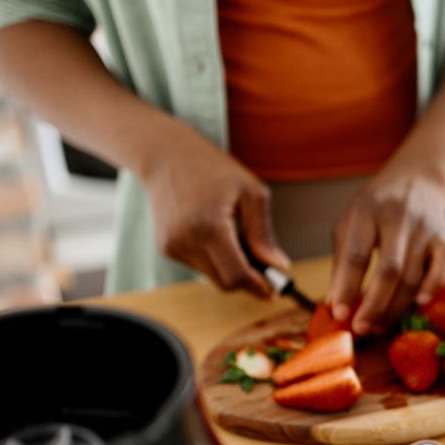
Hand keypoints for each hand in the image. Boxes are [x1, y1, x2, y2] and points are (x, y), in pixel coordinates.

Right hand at [138, 123, 290, 297]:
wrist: (165, 154)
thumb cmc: (211, 167)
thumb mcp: (250, 193)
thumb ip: (263, 234)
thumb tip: (279, 265)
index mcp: (208, 227)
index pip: (236, 275)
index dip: (258, 287)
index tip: (273, 290)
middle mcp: (185, 241)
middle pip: (224, 282)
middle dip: (247, 280)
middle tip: (265, 266)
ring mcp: (171, 246)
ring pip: (212, 276)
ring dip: (230, 267)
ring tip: (236, 236)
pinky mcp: (166, 247)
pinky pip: (199, 266)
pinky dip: (214, 259)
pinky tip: (217, 233)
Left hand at [327, 168, 444, 334]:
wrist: (417, 179)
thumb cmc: (376, 207)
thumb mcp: (350, 222)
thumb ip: (342, 261)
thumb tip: (336, 303)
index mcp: (367, 211)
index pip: (357, 255)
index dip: (347, 287)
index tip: (339, 314)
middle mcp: (398, 218)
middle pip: (389, 270)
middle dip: (375, 305)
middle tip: (362, 329)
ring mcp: (425, 228)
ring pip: (413, 276)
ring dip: (396, 307)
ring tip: (379, 326)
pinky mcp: (444, 237)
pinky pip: (442, 268)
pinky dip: (432, 288)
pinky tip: (417, 305)